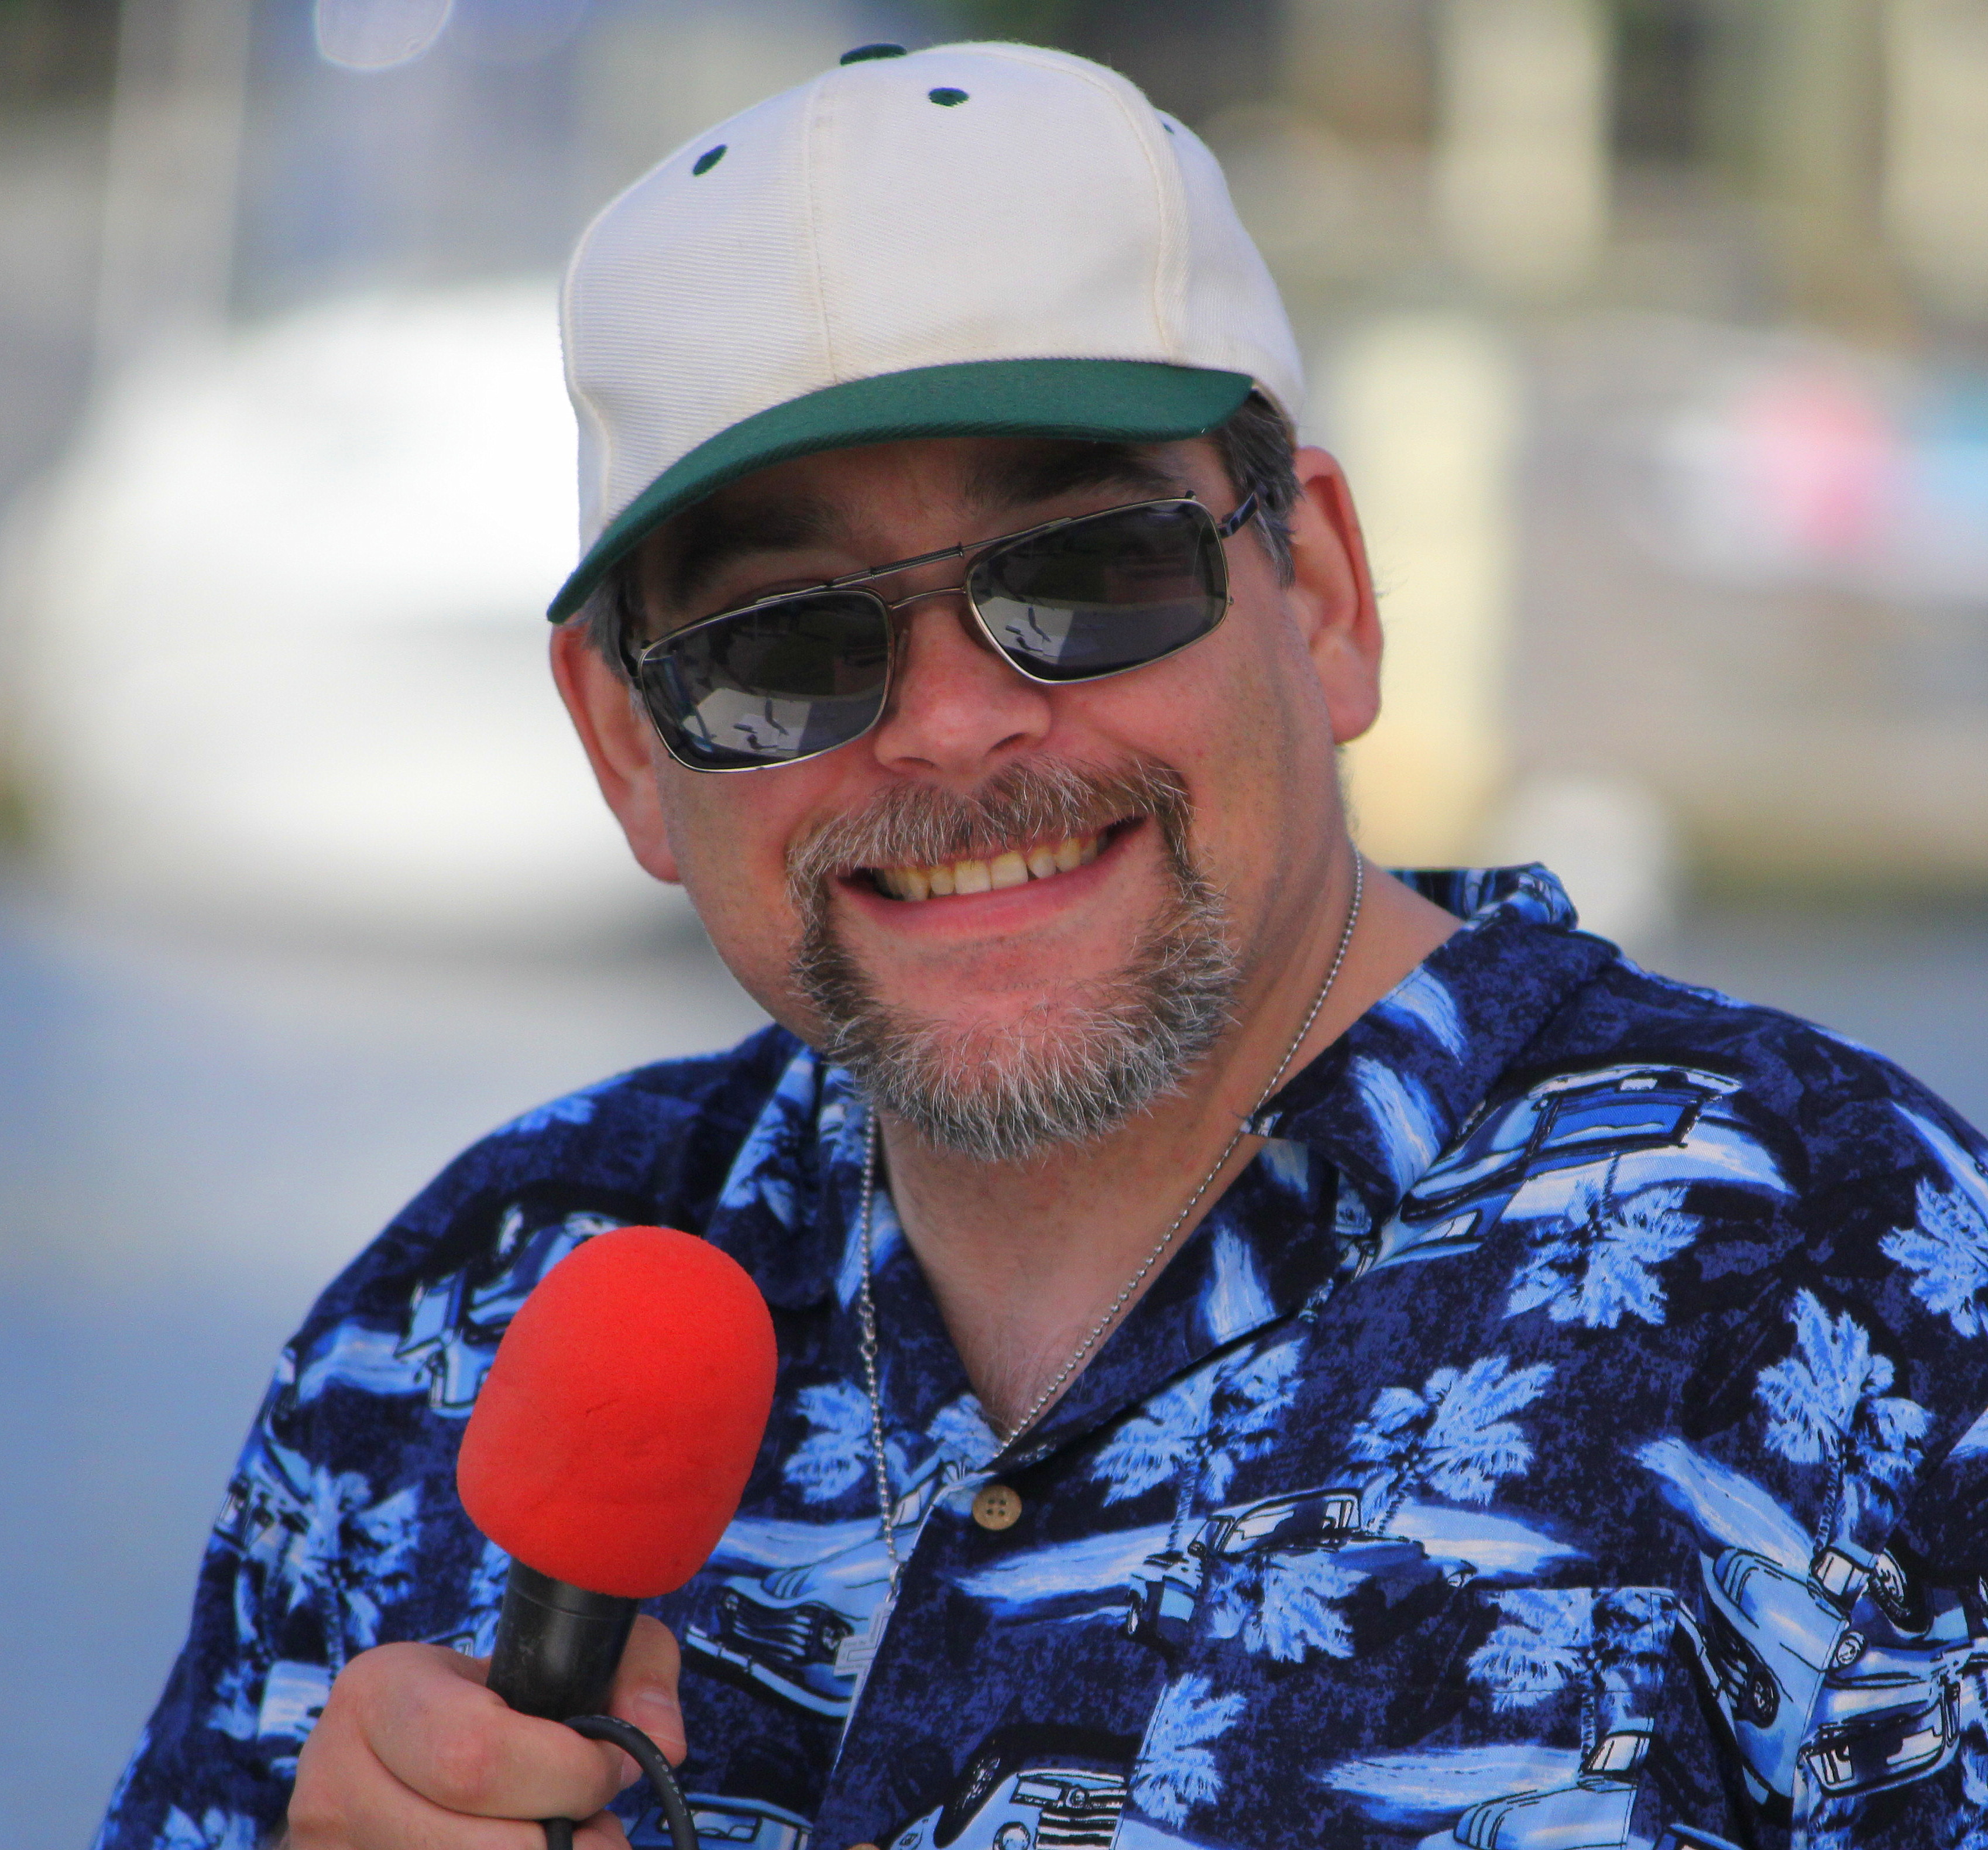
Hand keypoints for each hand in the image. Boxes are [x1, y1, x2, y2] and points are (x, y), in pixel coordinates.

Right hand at [287, 1615, 684, 1848]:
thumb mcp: (567, 1651)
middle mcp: (334, 1781)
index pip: (476, 1753)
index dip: (568, 1772)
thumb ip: (635, 1672)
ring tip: (565, 1839)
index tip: (608, 1766)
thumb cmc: (498, 1700)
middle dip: (563, 1840)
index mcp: (377, 1693)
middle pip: (475, 1844)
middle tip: (600, 1827)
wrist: (410, 1749)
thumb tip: (660, 1743)